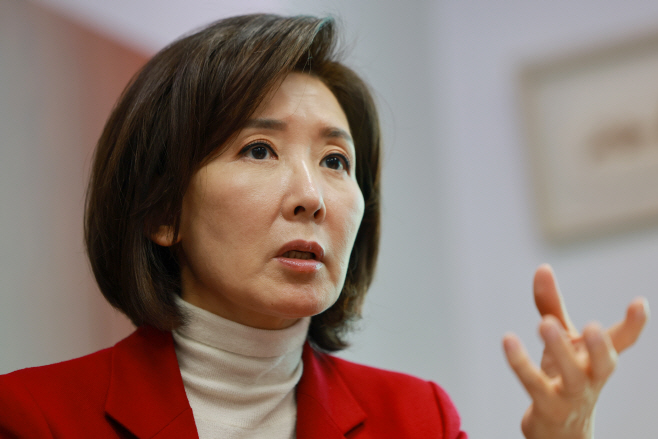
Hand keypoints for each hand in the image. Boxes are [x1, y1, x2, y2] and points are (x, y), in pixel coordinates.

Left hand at [503, 264, 648, 438]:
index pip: (622, 342)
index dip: (633, 325)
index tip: (640, 303)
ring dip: (560, 351)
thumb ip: (550, 305)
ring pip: (571, 376)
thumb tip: (543, 268)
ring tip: (545, 323)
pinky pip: (534, 384)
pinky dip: (520, 363)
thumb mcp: (560, 339)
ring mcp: (571, 396)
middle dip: (601, 346)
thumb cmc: (562, 377)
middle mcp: (591, 378)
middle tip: (594, 326)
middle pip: (604, 365)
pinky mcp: (547, 407)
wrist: (557, 430)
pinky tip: (508, 341)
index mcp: (598, 359)